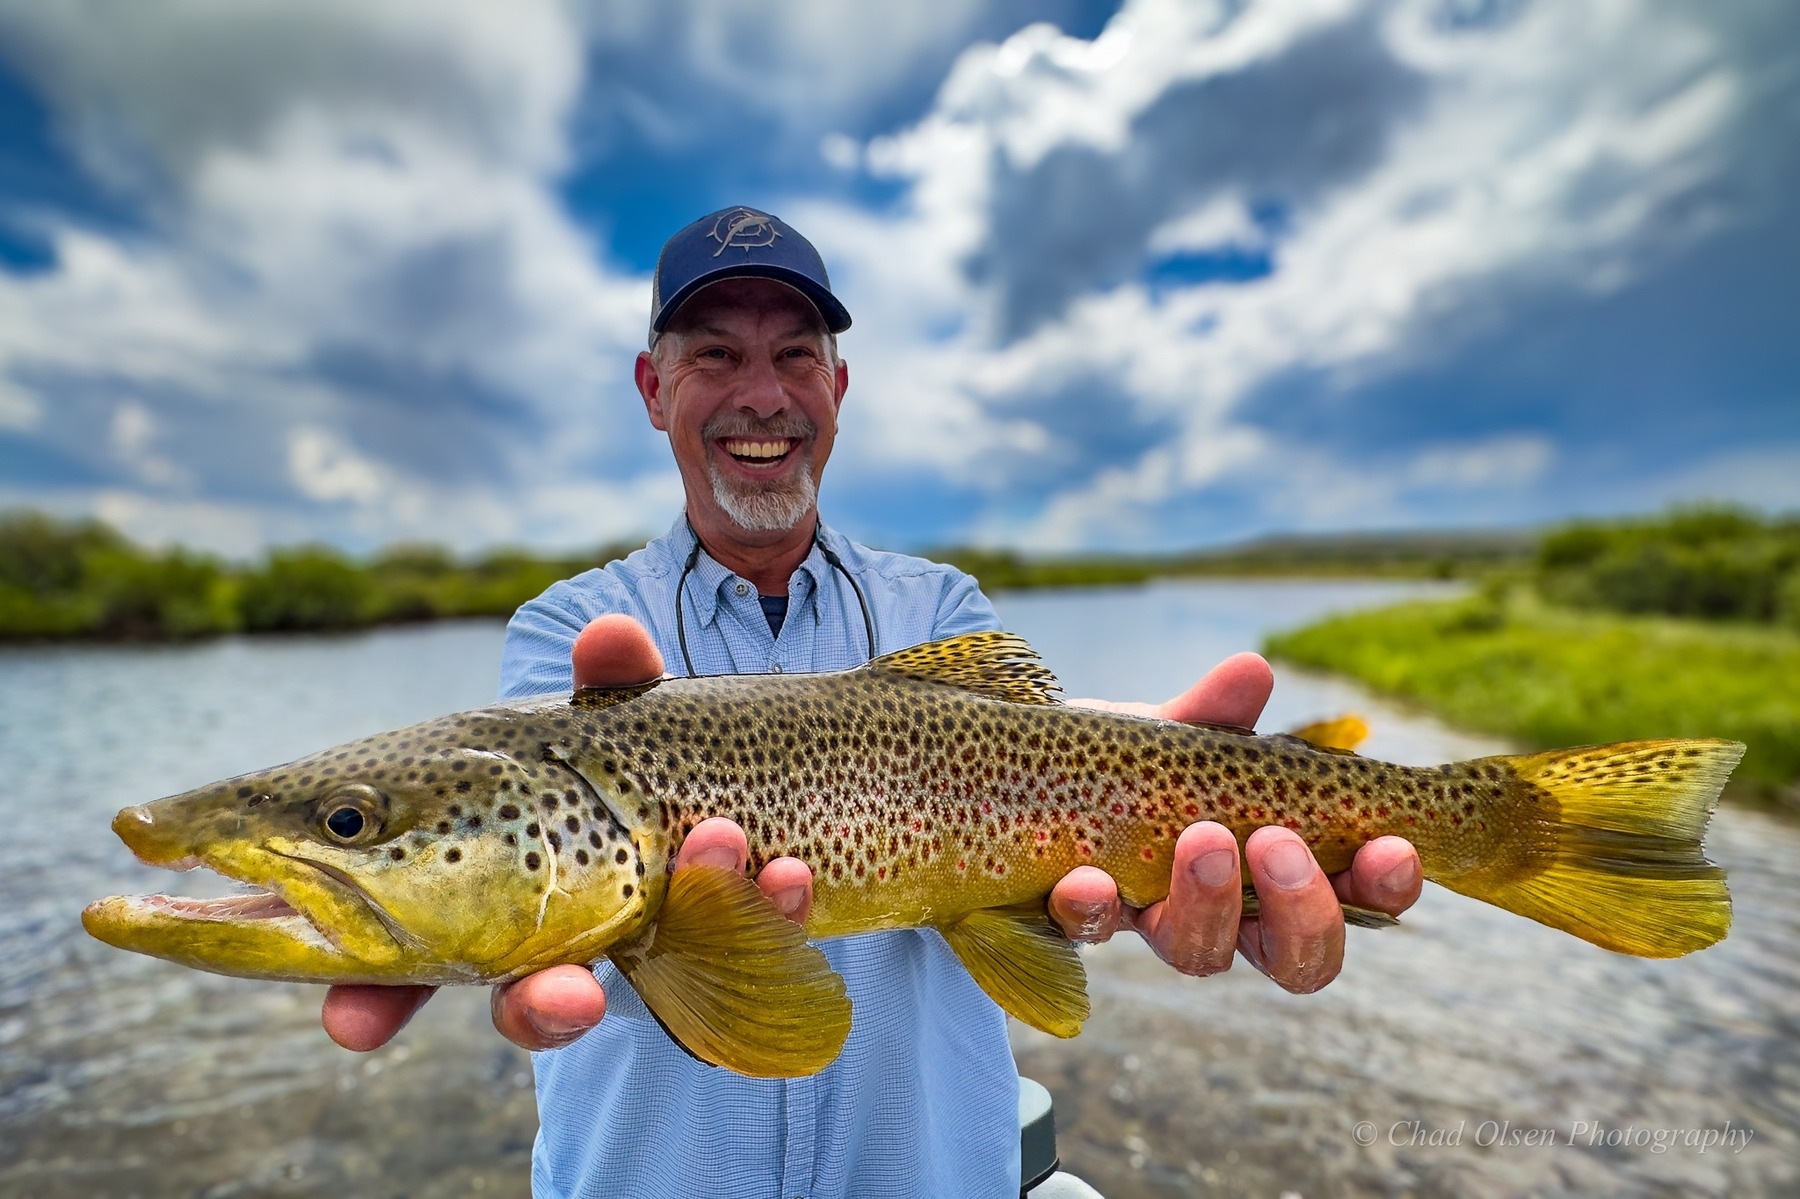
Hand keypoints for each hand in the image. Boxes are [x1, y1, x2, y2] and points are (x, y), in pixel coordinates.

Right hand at [321, 614, 815, 1051]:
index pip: (408, 956)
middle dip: (542, 1009)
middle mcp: (560, 936)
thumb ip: (613, 681)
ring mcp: (648, 949)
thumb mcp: (623, 709)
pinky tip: (792, 872)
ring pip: (670, 977)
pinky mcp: (734, 947)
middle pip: (528, 999)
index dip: (375, 997)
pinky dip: (770, 910)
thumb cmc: (639, 755)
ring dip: (681, 926)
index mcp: (490, 880)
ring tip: (721, 851)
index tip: (353, 1024)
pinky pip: (751, 951)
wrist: (766, 781)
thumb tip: (612, 636)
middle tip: (571, 1000)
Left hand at [1049, 652, 1422, 993]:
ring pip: (1203, 954)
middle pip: (1298, 958)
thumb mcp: (1181, 734)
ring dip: (1208, 901)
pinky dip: (1092, 908)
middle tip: (1278, 844)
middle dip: (1302, 908)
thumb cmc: (1140, 762)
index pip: (1359, 900)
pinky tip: (1086, 880)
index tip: (1391, 846)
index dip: (1383, 886)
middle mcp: (1233, 915)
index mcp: (1283, 870)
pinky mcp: (1086, 918)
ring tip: (1203, 838)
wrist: (1036, 773)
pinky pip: (1091, 931)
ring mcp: (1160, 923)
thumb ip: (1215, 714)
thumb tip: (1253, 672)